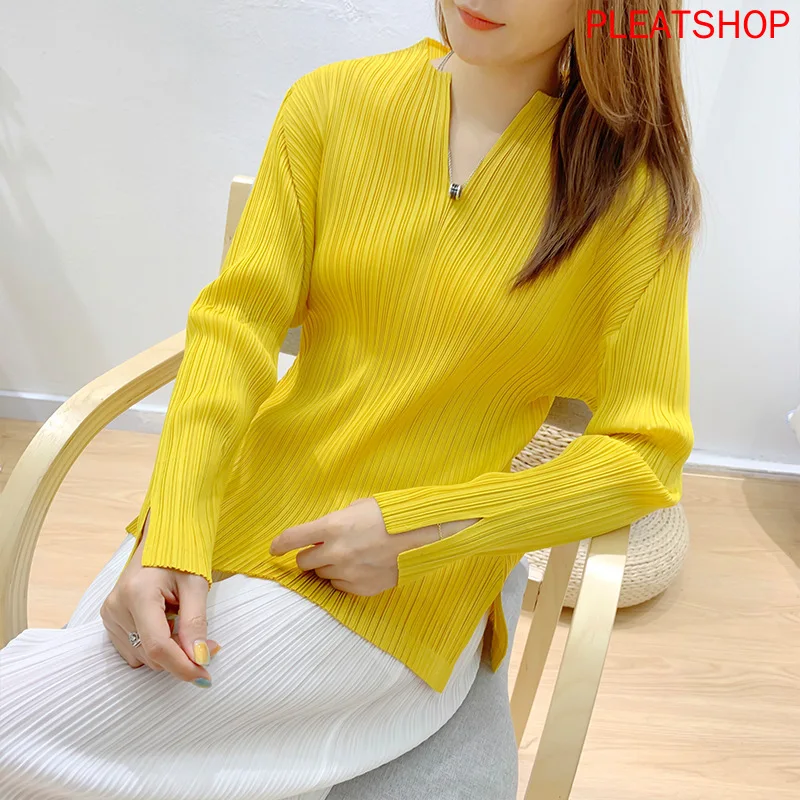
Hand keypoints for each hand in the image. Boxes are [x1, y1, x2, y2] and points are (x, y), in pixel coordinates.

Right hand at [100, 511, 220, 686]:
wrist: (163, 539)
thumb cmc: (182, 557)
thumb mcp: (196, 586)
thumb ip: (196, 623)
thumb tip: (200, 658)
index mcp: (138, 594)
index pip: (157, 646)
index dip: (182, 666)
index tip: (204, 677)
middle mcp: (116, 606)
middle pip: (151, 655)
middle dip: (180, 656)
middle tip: (206, 642)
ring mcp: (109, 614)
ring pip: (142, 658)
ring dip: (167, 651)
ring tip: (180, 621)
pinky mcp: (109, 620)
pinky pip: (133, 651)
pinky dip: (153, 646)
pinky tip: (164, 623)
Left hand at [269, 497, 426, 595]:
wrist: (423, 536)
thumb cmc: (393, 516)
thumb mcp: (360, 507)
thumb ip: (336, 520)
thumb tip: (323, 532)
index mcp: (332, 526)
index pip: (292, 538)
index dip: (279, 545)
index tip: (274, 549)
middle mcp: (335, 552)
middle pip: (304, 562)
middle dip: (309, 556)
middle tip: (322, 550)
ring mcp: (348, 573)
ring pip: (322, 575)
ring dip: (329, 567)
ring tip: (351, 555)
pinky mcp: (360, 588)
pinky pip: (340, 586)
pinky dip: (344, 578)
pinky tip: (360, 567)